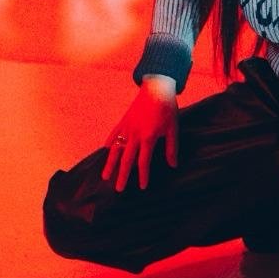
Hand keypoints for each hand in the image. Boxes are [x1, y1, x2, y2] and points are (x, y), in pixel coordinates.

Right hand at [103, 76, 178, 191]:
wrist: (156, 87)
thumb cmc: (167, 108)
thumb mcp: (173, 128)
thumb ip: (172, 147)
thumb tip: (173, 165)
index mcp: (148, 137)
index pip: (143, 161)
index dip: (143, 175)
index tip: (142, 187)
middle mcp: (135, 134)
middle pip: (126, 159)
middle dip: (122, 175)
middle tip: (118, 189)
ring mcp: (127, 127)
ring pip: (116, 149)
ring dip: (110, 164)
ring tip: (105, 176)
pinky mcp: (124, 120)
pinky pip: (114, 134)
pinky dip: (109, 143)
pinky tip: (105, 151)